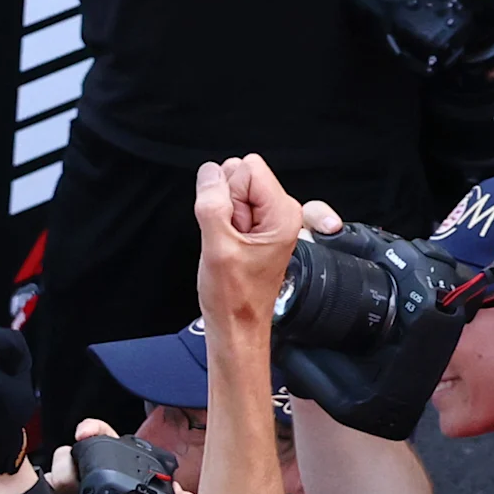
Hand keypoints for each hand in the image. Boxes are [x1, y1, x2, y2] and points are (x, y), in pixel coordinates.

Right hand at [194, 155, 308, 327]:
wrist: (237, 324)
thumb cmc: (234, 297)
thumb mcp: (217, 247)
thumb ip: (212, 204)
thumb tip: (209, 171)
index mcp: (283, 213)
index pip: (246, 168)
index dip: (227, 194)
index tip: (230, 227)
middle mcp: (283, 212)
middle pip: (241, 177)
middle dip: (225, 203)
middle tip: (228, 239)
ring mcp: (270, 220)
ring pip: (233, 193)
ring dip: (222, 217)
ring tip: (228, 246)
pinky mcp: (257, 228)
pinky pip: (231, 208)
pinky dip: (223, 225)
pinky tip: (227, 247)